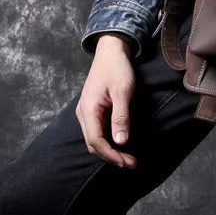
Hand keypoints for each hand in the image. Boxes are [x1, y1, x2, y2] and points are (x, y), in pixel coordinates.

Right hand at [76, 35, 137, 167]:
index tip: (127, 162)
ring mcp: (86, 112)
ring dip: (110, 151)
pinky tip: (120, 145)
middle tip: (131, 163)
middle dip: (111, 156)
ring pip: (94, 140)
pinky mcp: (92, 110)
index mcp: (88, 109)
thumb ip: (121, 117)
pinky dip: (108, 142)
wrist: (111, 51)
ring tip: (128, 158)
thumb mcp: (123, 91)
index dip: (111, 155)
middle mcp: (83, 113)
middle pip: (93, 144)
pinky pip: (97, 132)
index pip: (96, 141)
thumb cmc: (117, 68)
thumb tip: (120, 142)